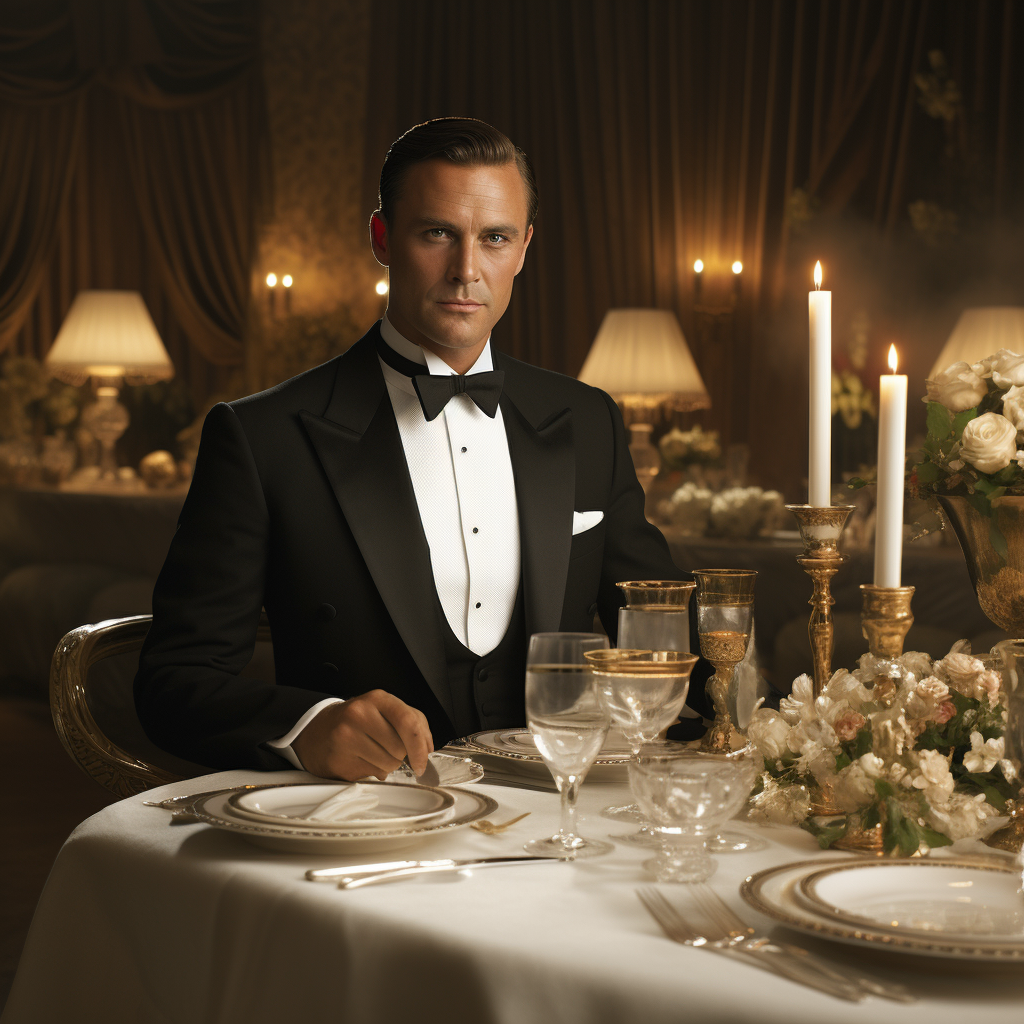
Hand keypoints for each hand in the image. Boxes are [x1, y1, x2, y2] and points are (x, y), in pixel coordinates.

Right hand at [292, 690, 433, 780]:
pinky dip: (372, 771)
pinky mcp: (339, 758)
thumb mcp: (382, 710)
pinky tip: (360, 759)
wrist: (317, 730)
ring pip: (388, 764)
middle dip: (401, 756)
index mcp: (377, 699)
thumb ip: (411, 722)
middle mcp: (360, 713)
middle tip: (389, 750)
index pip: (409, 721)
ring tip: (372, 754)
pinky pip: (371, 774)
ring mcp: (346, 736)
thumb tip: (427, 749)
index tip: (423, 760)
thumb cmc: (356, 721)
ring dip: (387, 766)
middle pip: (400, 747)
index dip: (420, 745)